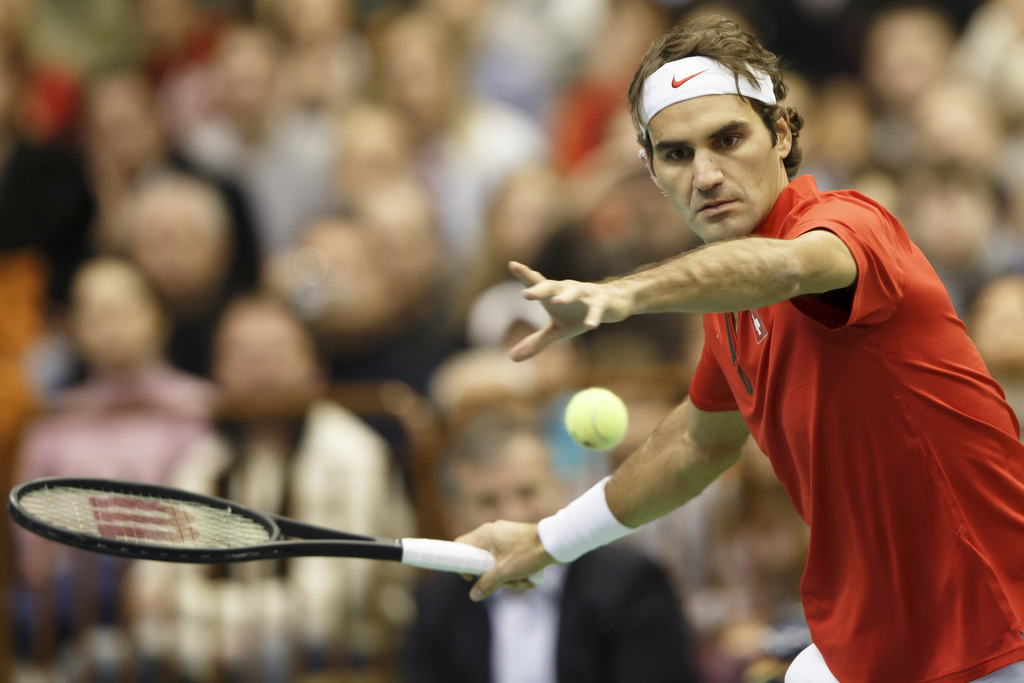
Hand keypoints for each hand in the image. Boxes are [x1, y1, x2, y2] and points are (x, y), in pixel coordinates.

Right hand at [455, 520, 555, 600]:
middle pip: (482, 560)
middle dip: (495, 577)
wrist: (555, 542)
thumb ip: (487, 584)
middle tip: (507, 583)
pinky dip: (516, 571)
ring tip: (524, 582)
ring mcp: (505, 537)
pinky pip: (508, 560)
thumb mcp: (504, 572)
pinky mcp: (517, 542)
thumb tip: (474, 595)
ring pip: (497, 563)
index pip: (461, 546)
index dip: (462, 564)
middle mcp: (493, 533)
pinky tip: (529, 579)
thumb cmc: (528, 553)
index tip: (472, 578)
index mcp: (485, 535)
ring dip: (509, 578)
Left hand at [508, 261, 631, 361]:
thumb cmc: (578, 314)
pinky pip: (597, 308)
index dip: (525, 274)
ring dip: (566, 296)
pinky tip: (591, 326)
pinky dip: (594, 315)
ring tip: (556, 302)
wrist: (612, 303)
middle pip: (552, 286)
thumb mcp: (557, 330)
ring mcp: (585, 293)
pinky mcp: (602, 301)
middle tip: (526, 295)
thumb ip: (536, 341)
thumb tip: (512, 358)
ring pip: (575, 292)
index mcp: (553, 293)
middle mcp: (567, 289)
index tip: (513, 265)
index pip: (537, 282)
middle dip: (539, 289)